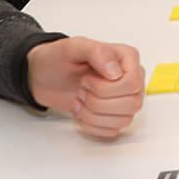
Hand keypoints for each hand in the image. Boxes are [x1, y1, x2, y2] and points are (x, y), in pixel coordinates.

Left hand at [27, 37, 144, 139]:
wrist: (44, 77)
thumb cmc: (58, 59)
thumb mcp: (73, 47)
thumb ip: (97, 53)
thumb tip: (116, 72)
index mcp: (128, 58)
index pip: (134, 83)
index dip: (107, 88)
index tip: (86, 80)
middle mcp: (132, 78)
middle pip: (132, 103)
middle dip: (98, 102)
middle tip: (81, 89)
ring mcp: (125, 99)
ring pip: (124, 120)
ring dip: (94, 115)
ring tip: (80, 100)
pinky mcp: (115, 116)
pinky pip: (113, 131)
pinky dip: (92, 126)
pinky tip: (82, 112)